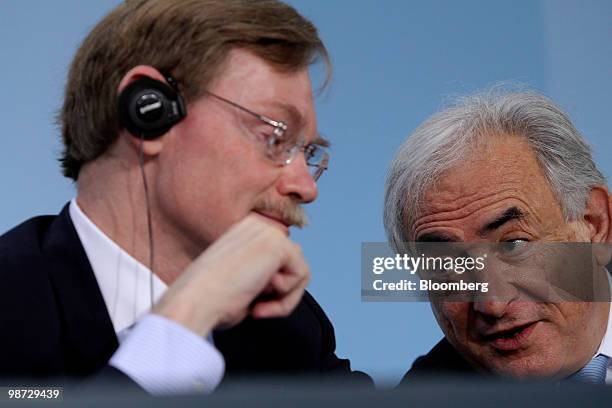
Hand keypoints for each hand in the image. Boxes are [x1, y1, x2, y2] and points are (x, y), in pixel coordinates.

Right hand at [152, 214, 310, 336]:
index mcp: (245, 231)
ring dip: (283, 298)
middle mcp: (257, 226)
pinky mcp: (279, 244)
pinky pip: (303, 275)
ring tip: (258, 306)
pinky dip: (287, 298)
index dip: (268, 289)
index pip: (278, 259)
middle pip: (292, 262)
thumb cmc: (209, 300)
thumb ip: (263, 271)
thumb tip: (289, 270)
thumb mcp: (238, 279)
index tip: (248, 302)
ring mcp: (268, 232)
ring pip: (299, 270)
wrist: (194, 301)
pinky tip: (260, 299)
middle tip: (255, 307)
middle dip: (279, 292)